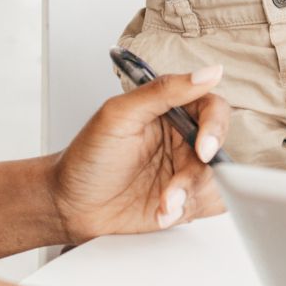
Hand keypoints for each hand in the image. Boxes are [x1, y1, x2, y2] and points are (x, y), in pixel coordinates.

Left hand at [48, 65, 230, 244]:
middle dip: (198, 172)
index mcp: (170, 112)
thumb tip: (208, 73)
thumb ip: (164, 91)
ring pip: (213, 180)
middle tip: (177, 186)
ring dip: (190, 195)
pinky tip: (162, 212)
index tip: (203, 148)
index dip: (214, 127)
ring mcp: (181, 172)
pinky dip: (187, 211)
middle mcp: (181, 140)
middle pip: (218, 149)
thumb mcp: (120, 115)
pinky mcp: (182, 201)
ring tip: (164, 203)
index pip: (211, 108)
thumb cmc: (86, 157)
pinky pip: (205, 207)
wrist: (67, 205)